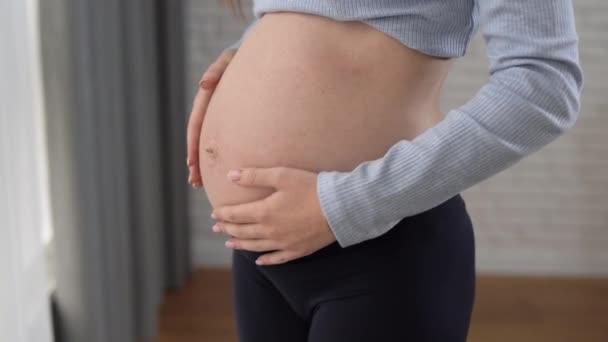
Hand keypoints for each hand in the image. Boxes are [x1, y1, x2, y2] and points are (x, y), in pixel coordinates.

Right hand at [186, 48, 236, 187]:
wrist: (262, 58)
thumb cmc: (243, 58)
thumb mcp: (229, 60)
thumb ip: (217, 70)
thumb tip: (203, 85)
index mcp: (207, 98)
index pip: (196, 124)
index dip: (193, 144)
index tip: (191, 163)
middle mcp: (211, 110)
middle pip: (200, 140)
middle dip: (196, 162)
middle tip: (195, 182)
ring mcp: (222, 117)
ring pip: (211, 143)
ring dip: (205, 164)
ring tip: (200, 184)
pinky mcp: (235, 123)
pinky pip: (228, 141)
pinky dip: (223, 157)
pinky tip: (225, 174)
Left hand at [211, 167, 336, 265]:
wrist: (339, 207)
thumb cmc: (311, 187)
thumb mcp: (282, 175)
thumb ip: (254, 176)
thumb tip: (230, 175)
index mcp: (264, 212)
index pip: (236, 215)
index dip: (223, 214)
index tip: (214, 213)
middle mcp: (270, 231)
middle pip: (243, 232)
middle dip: (228, 229)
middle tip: (217, 228)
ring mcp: (283, 243)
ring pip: (255, 246)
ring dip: (240, 245)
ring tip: (230, 244)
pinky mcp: (298, 250)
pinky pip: (277, 258)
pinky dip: (266, 260)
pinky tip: (259, 261)